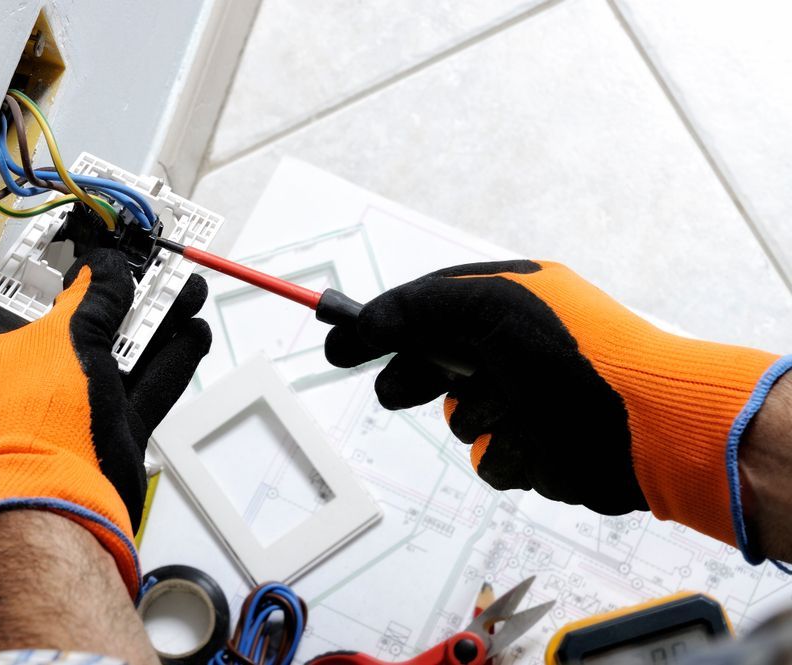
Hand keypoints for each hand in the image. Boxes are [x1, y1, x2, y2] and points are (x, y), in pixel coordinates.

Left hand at [0, 249, 209, 600]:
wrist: (64, 500)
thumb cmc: (39, 423)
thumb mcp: (67, 337)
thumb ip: (94, 296)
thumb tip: (107, 269)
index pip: (23, 289)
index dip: (57, 261)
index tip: (91, 240)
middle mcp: (33, 371)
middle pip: (85, 317)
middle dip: (126, 291)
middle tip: (155, 267)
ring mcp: (75, 400)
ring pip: (123, 349)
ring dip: (158, 321)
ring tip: (188, 292)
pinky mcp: (111, 425)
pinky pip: (146, 383)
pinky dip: (171, 360)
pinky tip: (192, 334)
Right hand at [325, 260, 781, 547]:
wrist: (647, 426)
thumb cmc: (575, 352)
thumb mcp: (483, 306)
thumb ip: (411, 309)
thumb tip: (354, 326)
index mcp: (507, 302)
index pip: (425, 308)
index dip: (381, 325)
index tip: (339, 343)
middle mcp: (513, 349)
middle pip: (432, 365)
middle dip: (415, 378)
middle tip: (401, 390)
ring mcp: (524, 401)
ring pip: (459, 418)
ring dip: (477, 415)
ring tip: (513, 407)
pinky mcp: (536, 450)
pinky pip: (490, 459)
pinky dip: (506, 451)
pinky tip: (537, 440)